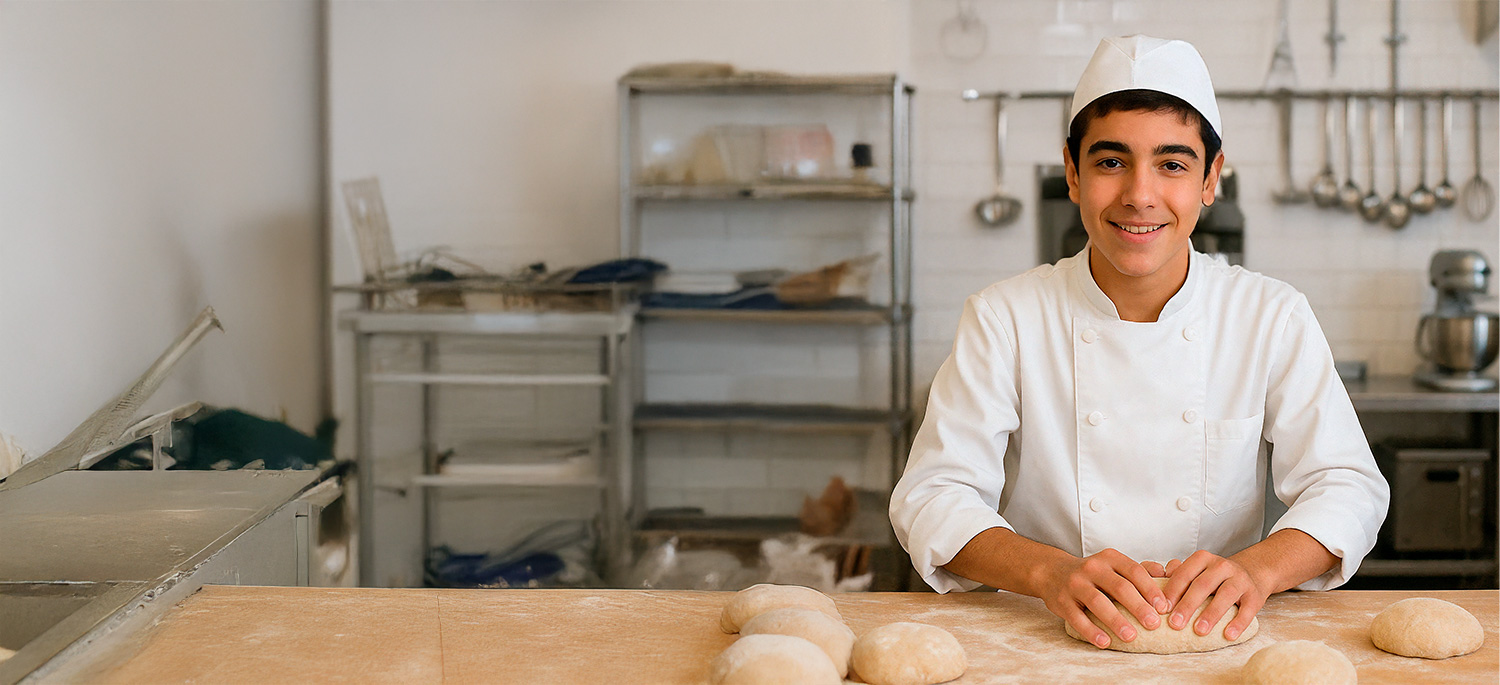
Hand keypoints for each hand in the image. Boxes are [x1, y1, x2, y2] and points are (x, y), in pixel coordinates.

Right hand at [1037, 548, 1171, 648]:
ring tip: (1131, 636)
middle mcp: (1092, 568)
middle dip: (1138, 606)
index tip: (1164, 607)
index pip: (1134, 571)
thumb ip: (1140, 569)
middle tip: (1153, 624)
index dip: (1150, 589)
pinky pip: (1077, 617)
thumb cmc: (1092, 573)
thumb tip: (1166, 572)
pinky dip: (1091, 630)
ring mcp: (1075, 584)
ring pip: (1098, 602)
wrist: (1052, 572)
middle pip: (1119, 587)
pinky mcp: (1061, 601)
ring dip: (1116, 620)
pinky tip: (1105, 642)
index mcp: (1109, 558)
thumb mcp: (1114, 565)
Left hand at [1159, 551, 1268, 641]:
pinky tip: (1228, 635)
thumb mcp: (1197, 571)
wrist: (1252, 572)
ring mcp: (1240, 579)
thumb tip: (1156, 586)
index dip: (1172, 591)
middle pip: (1202, 585)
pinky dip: (1238, 623)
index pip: (1184, 574)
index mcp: (1203, 559)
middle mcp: (1222, 566)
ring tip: (1199, 631)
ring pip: (1225, 596)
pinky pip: (1247, 610)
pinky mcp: (1255, 595)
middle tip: (1175, 624)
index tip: (1161, 609)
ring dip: (1211, 614)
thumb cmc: (1216, 577)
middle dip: (1187, 605)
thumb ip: (1178, 576)